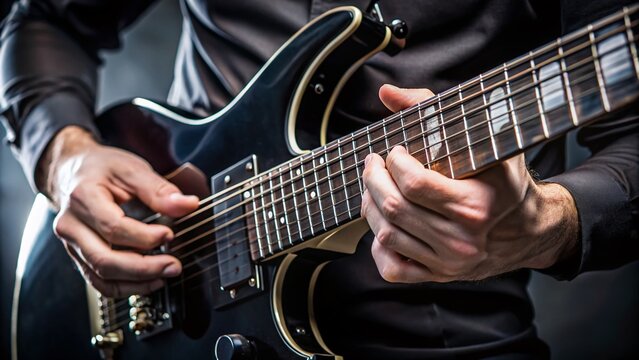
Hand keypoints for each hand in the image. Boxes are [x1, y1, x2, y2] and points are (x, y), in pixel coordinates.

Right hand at [39, 126, 198, 296]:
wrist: (72, 173)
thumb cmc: (103, 169)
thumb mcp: (132, 169)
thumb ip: (160, 190)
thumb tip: (189, 205)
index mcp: (83, 198)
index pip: (113, 227)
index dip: (144, 237)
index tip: (169, 235)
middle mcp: (71, 225)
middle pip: (104, 259)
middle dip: (143, 268)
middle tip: (174, 265)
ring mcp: (72, 244)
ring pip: (101, 276)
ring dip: (137, 282)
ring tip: (166, 274)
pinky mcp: (79, 256)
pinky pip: (99, 282)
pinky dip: (126, 287)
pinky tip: (150, 281)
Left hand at [361, 85, 578, 282]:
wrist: (532, 230)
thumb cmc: (508, 181)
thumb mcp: (485, 139)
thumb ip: (433, 109)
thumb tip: (386, 93)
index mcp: (474, 205)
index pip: (413, 184)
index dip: (394, 163)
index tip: (395, 151)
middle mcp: (461, 239)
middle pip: (393, 208)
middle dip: (372, 179)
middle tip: (373, 164)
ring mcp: (448, 262)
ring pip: (386, 235)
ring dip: (371, 206)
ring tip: (375, 188)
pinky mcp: (440, 275)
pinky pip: (393, 269)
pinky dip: (378, 247)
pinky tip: (384, 225)